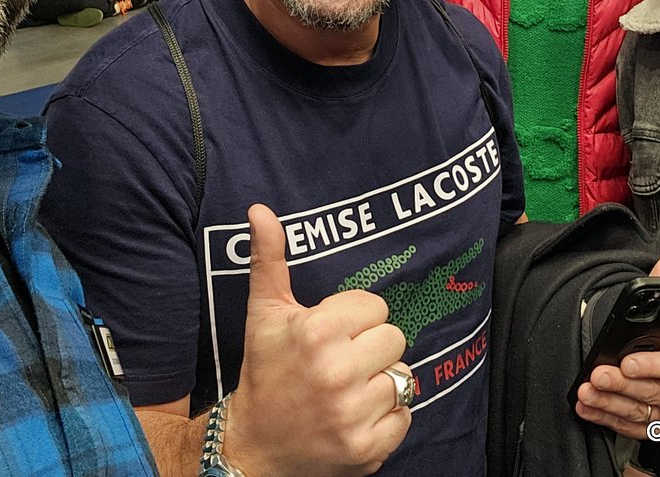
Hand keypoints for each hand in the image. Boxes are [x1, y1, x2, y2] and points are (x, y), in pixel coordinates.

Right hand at [230, 205, 411, 476]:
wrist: (253, 448)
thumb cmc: (264, 373)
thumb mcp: (265, 314)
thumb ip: (269, 259)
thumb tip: (260, 210)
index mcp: (317, 332)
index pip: (376, 307)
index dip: (354, 320)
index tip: (329, 336)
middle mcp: (337, 373)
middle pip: (395, 339)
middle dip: (370, 349)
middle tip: (339, 364)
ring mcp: (353, 414)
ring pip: (403, 378)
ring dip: (379, 385)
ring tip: (345, 391)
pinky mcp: (367, 449)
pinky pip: (406, 416)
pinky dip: (387, 419)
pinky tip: (355, 417)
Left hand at [574, 256, 659, 440]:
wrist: (640, 364)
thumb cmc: (649, 341)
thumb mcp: (652, 313)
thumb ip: (659, 287)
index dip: (653, 365)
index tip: (627, 360)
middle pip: (655, 392)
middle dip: (622, 384)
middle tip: (598, 374)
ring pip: (639, 413)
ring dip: (609, 402)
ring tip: (586, 390)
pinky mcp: (648, 427)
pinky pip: (628, 428)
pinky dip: (605, 418)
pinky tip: (586, 406)